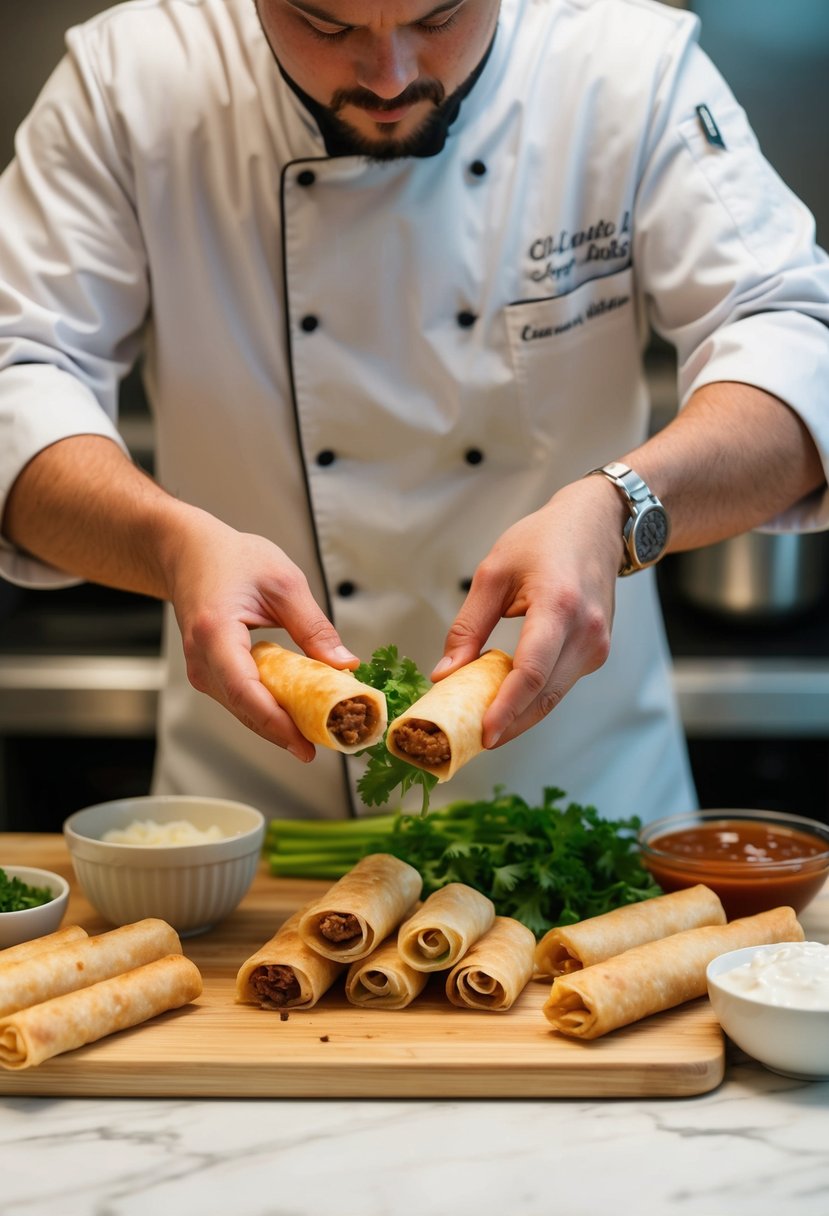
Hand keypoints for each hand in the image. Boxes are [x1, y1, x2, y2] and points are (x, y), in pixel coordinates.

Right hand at [162, 512, 357, 760]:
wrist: (188, 552)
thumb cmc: (230, 559)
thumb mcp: (284, 583)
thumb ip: (314, 627)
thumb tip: (344, 664)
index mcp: (215, 633)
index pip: (245, 691)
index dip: (276, 722)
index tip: (306, 743)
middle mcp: (201, 658)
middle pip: (245, 709)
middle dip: (286, 731)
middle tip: (329, 741)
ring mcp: (201, 670)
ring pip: (243, 710)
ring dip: (280, 723)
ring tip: (321, 730)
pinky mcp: (209, 673)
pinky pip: (241, 700)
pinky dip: (269, 708)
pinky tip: (299, 711)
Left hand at [432, 476, 626, 747]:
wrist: (597, 525)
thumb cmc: (543, 540)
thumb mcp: (493, 573)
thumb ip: (468, 626)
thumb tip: (444, 674)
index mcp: (559, 606)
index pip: (532, 672)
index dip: (506, 709)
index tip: (483, 735)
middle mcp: (586, 632)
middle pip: (545, 695)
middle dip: (509, 724)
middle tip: (471, 743)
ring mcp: (598, 645)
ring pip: (554, 696)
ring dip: (520, 716)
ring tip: (483, 729)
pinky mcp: (598, 651)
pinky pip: (561, 684)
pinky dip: (534, 698)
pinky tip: (506, 702)